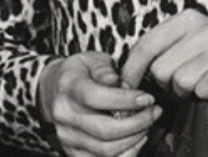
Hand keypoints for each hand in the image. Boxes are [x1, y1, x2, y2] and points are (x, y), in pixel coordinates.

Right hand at [38, 52, 159, 156]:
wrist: (53, 90)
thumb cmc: (81, 72)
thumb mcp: (92, 60)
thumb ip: (105, 69)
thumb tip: (118, 82)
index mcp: (70, 87)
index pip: (98, 98)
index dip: (127, 100)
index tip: (148, 98)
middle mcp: (65, 116)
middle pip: (105, 130)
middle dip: (138, 123)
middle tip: (154, 111)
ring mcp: (68, 137)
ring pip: (106, 150)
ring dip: (135, 138)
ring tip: (148, 123)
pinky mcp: (74, 152)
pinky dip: (126, 153)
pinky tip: (137, 138)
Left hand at [121, 9, 207, 104]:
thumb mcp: (190, 41)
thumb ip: (162, 50)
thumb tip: (122, 76)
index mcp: (187, 19)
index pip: (145, 45)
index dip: (131, 70)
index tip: (127, 85)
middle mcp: (203, 28)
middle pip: (160, 70)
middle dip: (167, 84)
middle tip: (183, 82)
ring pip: (180, 82)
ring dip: (186, 91)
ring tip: (200, 84)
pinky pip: (204, 86)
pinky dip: (204, 92)